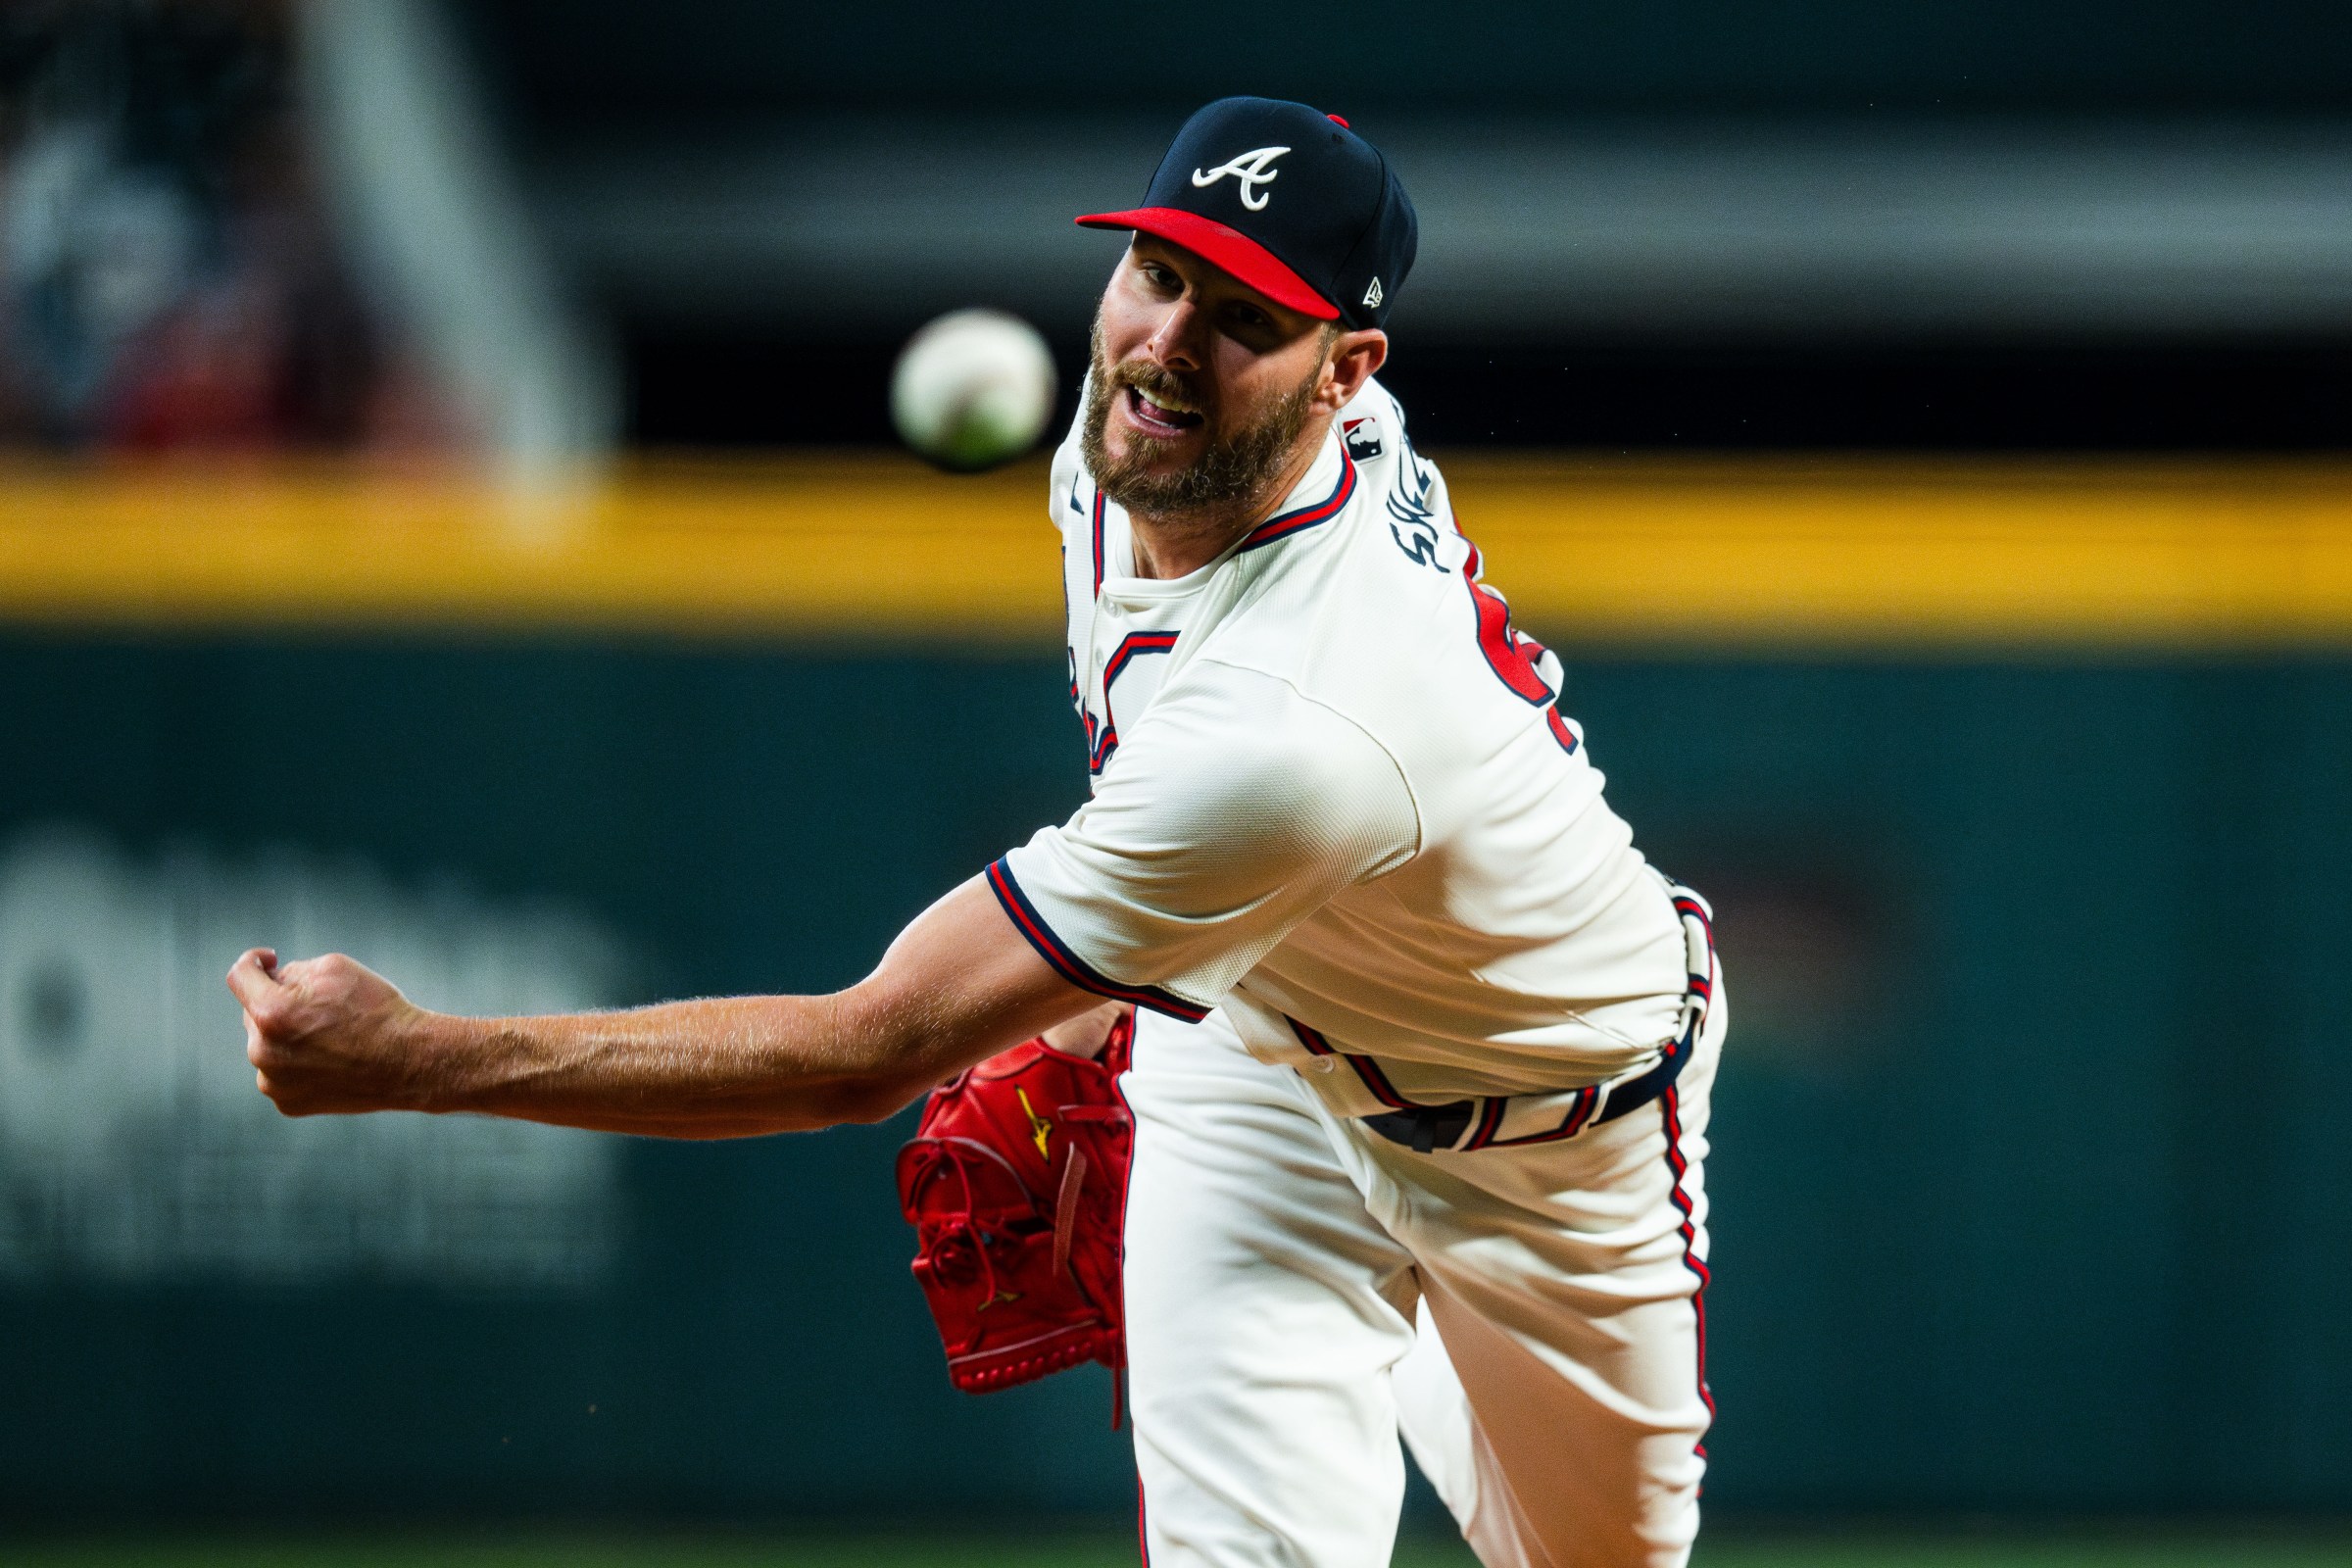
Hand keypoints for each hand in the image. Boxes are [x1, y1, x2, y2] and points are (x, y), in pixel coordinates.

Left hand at [227, 948, 439, 1116]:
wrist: (409, 1061)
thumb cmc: (376, 1010)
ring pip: (267, 1045)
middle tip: (321, 1006)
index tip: (268, 961)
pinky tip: (331, 1060)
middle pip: (254, 1013)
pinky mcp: (287, 1103)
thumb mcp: (334, 967)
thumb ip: (291, 970)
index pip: (239, 976)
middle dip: (278, 1003)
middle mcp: (262, 1051)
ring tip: (331, 1037)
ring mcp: (273, 1082)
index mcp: (271, 1012)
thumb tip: (272, 980)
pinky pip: (280, 1074)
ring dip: (286, 1035)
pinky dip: (297, 1064)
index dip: (252, 962)